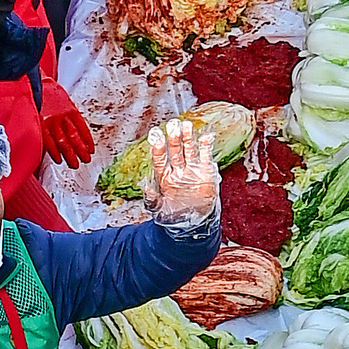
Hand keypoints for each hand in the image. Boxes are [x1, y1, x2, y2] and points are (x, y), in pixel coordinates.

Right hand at [40, 82, 95, 168]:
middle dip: (81, 150)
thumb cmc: (48, 92)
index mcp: (71, 110)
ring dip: (70, 155)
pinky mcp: (41, 124)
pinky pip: (49, 141)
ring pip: (63, 141)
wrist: (34, 83)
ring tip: (74, 164)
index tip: (91, 150)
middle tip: (86, 160)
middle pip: (75, 137)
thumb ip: (69, 115)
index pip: (83, 128)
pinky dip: (54, 151)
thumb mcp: (64, 100)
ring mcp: (52, 121)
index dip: (87, 140)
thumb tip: (76, 130)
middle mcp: (63, 116)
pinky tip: (58, 159)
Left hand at [143, 115, 219, 230]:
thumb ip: (151, 198)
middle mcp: (177, 169)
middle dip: (174, 138)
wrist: (195, 224)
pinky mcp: (206, 172)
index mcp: (164, 177)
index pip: (160, 159)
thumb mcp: (159, 210)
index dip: (158, 147)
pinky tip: (204, 136)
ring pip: (189, 149)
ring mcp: (192, 169)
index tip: (156, 135)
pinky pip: (206, 156)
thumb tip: (143, 185)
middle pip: (175, 150)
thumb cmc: (174, 217)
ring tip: (186, 125)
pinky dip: (206, 146)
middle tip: (173, 125)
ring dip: (188, 137)